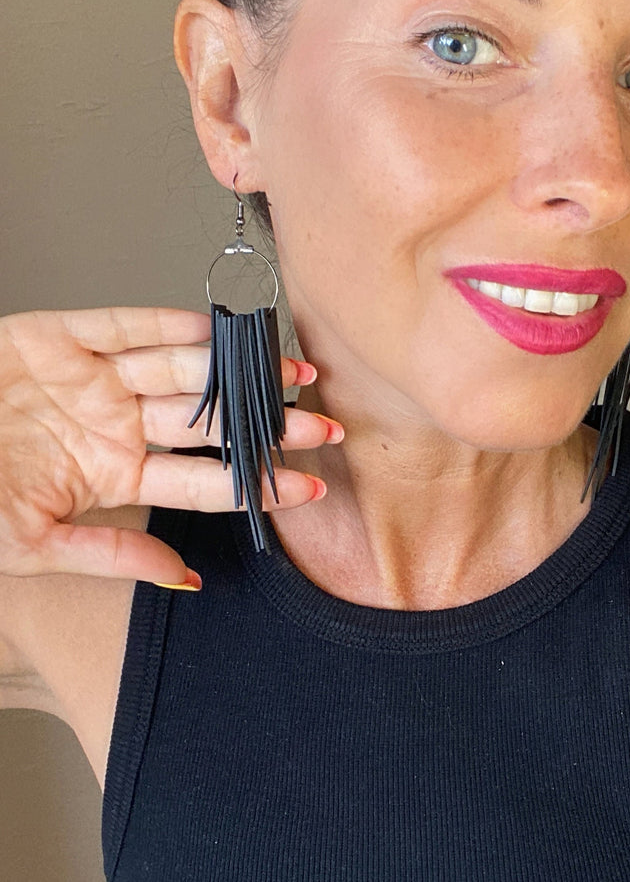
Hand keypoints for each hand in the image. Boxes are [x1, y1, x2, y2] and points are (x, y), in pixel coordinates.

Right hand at [0, 307, 335, 585]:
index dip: (254, 482)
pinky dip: (167, 326)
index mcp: (112, 473)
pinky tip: (216, 332)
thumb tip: (185, 577)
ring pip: (178, 371)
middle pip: (206, 421)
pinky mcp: (59, 337)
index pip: (201, 480)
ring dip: (234, 371)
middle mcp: (113, 422)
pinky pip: (122, 326)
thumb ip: (111, 553)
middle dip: (264, 424)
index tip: (307, 486)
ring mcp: (91, 379)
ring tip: (290, 374)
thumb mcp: (32, 544)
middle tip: (323, 426)